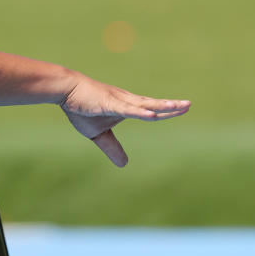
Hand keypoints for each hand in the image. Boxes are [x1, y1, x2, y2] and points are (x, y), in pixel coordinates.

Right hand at [61, 76, 190, 166]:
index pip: (150, 110)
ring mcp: (119, 101)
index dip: (166, 110)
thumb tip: (124, 165)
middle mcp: (127, 101)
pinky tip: (151, 114)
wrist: (66, 90)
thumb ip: (112, 147)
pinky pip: (127, 109)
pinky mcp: (109, 103)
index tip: (183, 108)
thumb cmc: (82, 107)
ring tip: (178, 106)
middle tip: (188, 105)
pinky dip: (140, 112)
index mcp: (126, 106)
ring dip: (162, 106)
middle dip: (171, 106)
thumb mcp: (98, 134)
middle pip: (153, 105)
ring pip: (144, 105)